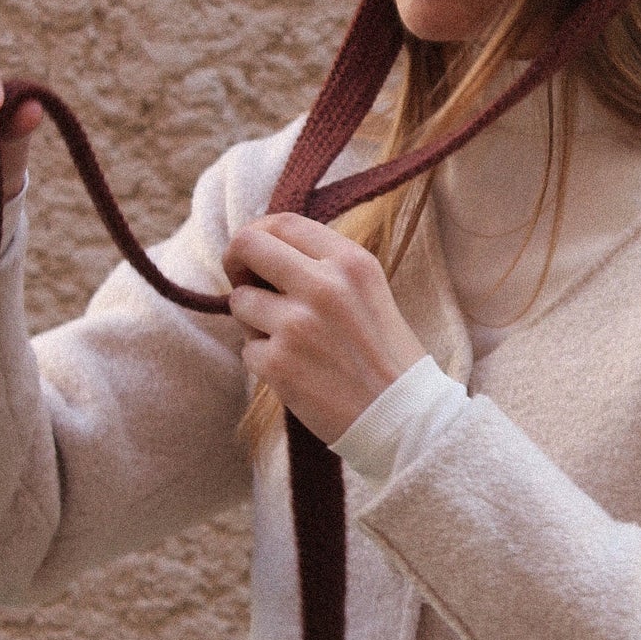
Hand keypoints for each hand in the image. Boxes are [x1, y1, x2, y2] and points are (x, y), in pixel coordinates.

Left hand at [223, 213, 425, 445]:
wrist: (404, 418)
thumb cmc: (386, 356)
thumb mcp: (368, 291)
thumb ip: (324, 266)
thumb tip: (265, 251)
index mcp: (350, 262)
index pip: (283, 222)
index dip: (259, 233)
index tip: (256, 255)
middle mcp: (323, 285)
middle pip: (247, 245)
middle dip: (236, 263)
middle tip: (246, 284)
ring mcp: (297, 324)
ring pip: (239, 302)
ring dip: (254, 322)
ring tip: (291, 342)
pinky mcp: (279, 363)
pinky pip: (248, 350)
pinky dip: (265, 362)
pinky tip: (298, 372)